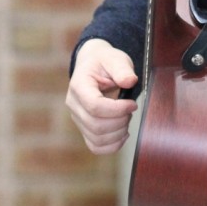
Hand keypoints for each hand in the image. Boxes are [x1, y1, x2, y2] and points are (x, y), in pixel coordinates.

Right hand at [65, 39, 139, 153]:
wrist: (94, 66)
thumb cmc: (104, 62)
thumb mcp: (115, 58)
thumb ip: (122, 68)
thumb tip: (130, 81)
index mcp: (78, 85)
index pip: (94, 106)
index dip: (117, 109)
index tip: (133, 104)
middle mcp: (74, 104)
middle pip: (96, 125)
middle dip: (120, 121)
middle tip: (131, 109)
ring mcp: (77, 119)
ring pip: (97, 139)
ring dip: (118, 133)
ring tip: (126, 119)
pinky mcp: (84, 129)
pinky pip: (95, 146)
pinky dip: (112, 145)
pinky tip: (123, 133)